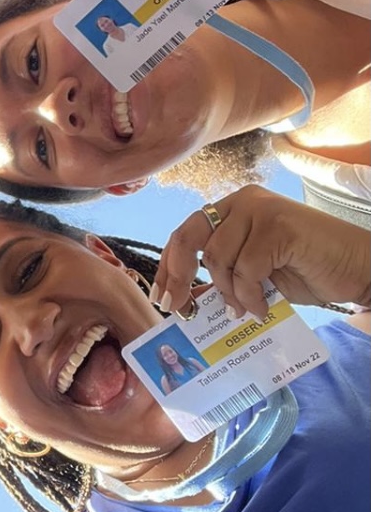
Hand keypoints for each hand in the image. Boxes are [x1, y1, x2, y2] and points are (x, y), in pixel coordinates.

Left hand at [152, 184, 370, 319]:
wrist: (356, 268)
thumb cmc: (307, 270)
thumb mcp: (254, 272)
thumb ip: (223, 273)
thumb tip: (184, 296)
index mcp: (232, 209)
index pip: (186, 233)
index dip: (167, 266)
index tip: (160, 296)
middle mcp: (242, 202)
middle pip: (188, 237)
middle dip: (176, 276)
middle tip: (177, 308)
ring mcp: (259, 210)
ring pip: (217, 257)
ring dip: (228, 293)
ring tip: (244, 310)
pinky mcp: (277, 226)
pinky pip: (245, 268)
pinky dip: (250, 296)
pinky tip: (262, 307)